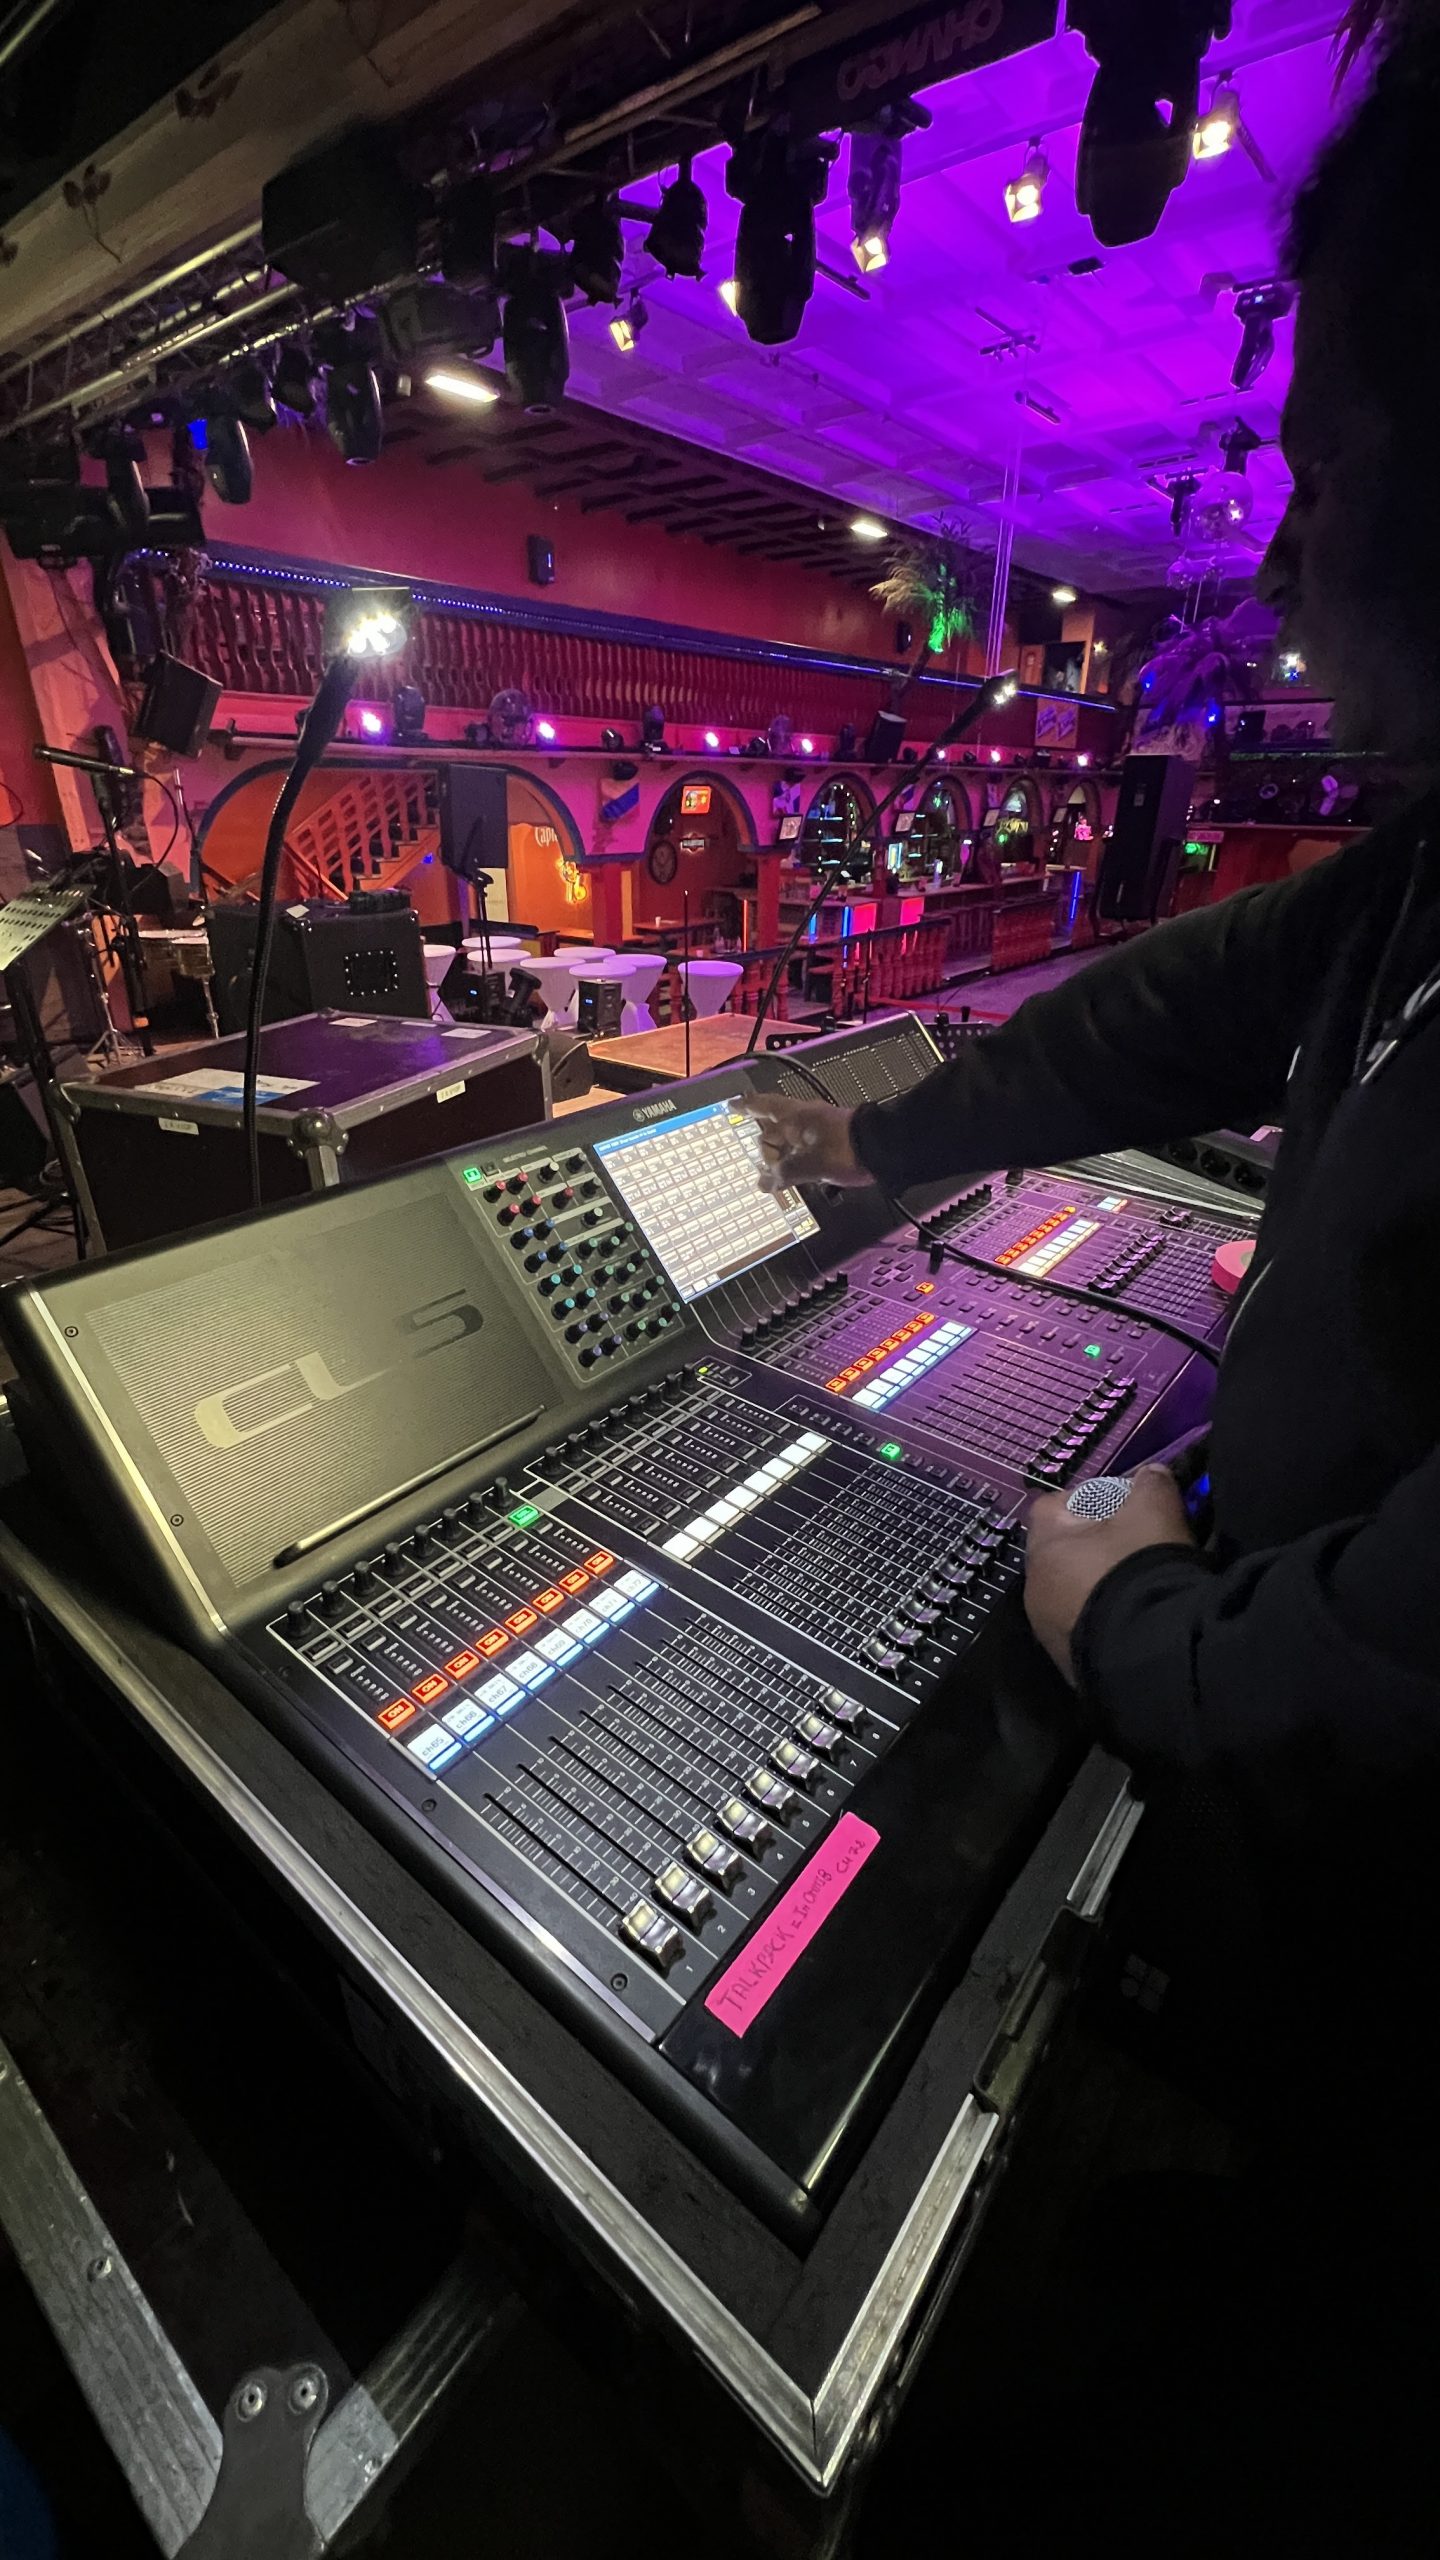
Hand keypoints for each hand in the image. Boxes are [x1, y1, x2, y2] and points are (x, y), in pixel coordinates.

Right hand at [744, 1096, 868, 1194]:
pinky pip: (804, 1149)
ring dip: (782, 1158)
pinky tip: (797, 1175)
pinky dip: (796, 1161)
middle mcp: (805, 1118)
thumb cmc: (847, 1150)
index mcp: (795, 1116)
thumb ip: (783, 1174)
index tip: (732, 1106)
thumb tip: (763, 1183)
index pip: (762, 1106)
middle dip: (766, 1148)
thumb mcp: (809, 1165)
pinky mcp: (831, 1140)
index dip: (745, 1107)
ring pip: (790, 1141)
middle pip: (773, 1129)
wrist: (884, 1149)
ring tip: (780, 1178)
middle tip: (765, 1169)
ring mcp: (819, 1128)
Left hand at [1024, 1467, 1194, 1684]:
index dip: (1091, 1498)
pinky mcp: (1068, 1662)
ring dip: (1102, 1585)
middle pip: (1064, 1552)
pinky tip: (1140, 1621)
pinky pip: (1088, 1627)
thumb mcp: (1155, 1509)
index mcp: (1044, 1544)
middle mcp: (1034, 1585)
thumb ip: (1151, 1482)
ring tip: (1143, 1587)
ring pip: (1074, 1592)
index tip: (1125, 1505)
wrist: (1145, 1655)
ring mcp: (1047, 1629)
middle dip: (1098, 1545)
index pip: (1054, 1505)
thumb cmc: (1138, 1568)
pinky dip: (1109, 1618)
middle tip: (1138, 1546)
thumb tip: (1152, 1475)